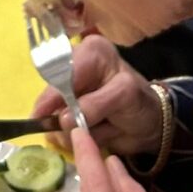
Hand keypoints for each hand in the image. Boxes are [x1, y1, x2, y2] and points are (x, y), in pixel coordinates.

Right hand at [30, 34, 164, 155]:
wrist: (149, 126)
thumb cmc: (141, 102)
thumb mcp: (124, 95)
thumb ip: (94, 104)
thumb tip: (63, 119)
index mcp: (89, 52)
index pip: (59, 70)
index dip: (50, 95)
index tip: (43, 115)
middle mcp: (73, 69)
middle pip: (49, 97)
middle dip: (62, 118)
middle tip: (85, 127)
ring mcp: (67, 96)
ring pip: (52, 119)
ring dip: (74, 131)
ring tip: (102, 127)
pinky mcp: (66, 117)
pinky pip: (59, 134)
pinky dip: (75, 139)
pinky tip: (95, 134)